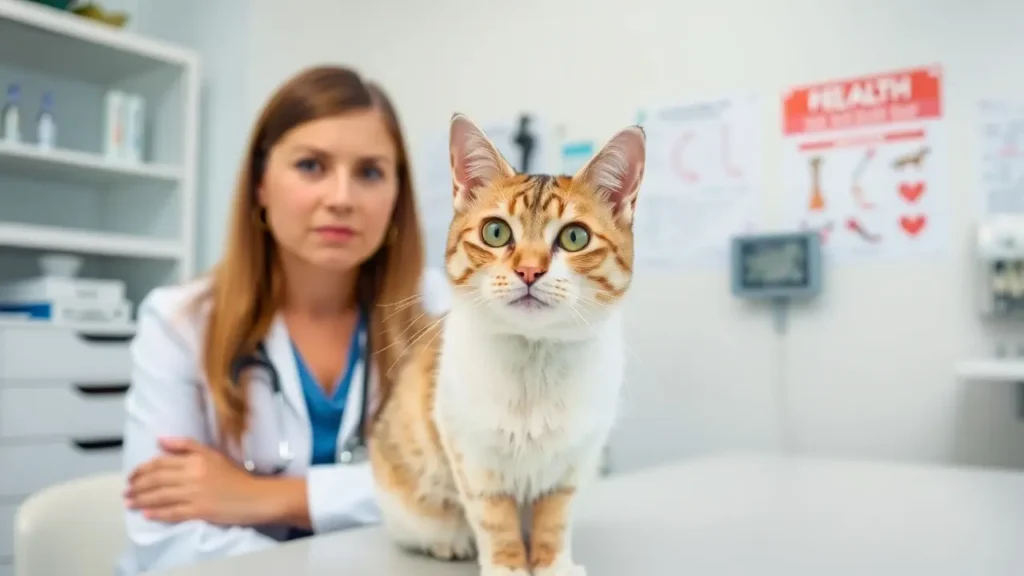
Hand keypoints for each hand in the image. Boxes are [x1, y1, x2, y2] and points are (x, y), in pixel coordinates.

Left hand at [125, 437, 270, 525]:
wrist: (255, 497)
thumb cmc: (236, 477)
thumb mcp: (212, 454)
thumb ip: (186, 445)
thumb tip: (160, 439)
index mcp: (196, 459)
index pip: (161, 463)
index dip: (142, 470)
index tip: (132, 476)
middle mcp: (193, 475)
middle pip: (156, 480)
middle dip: (137, 486)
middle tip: (126, 491)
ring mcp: (195, 494)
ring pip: (160, 496)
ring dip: (141, 500)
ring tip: (129, 503)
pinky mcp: (199, 511)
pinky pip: (172, 512)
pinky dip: (157, 513)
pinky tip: (146, 514)